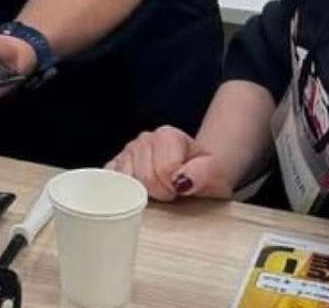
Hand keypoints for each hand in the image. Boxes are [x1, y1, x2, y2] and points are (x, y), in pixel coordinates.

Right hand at [107, 125, 237, 200]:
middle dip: (160, 193)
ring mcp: (128, 151)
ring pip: (127, 182)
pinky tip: (137, 192)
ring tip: (156, 190)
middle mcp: (145, 139)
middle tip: (170, 192)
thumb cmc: (204, 175)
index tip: (182, 188)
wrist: (198, 172)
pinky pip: (112, 182)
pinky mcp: (115, 165)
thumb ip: (204, 174)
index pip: (164, 170)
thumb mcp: (216, 175)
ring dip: (142, 193)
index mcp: (167, 135)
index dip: (175, 187)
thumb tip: (183, 179)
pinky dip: (122, 191)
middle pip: (145, 178)